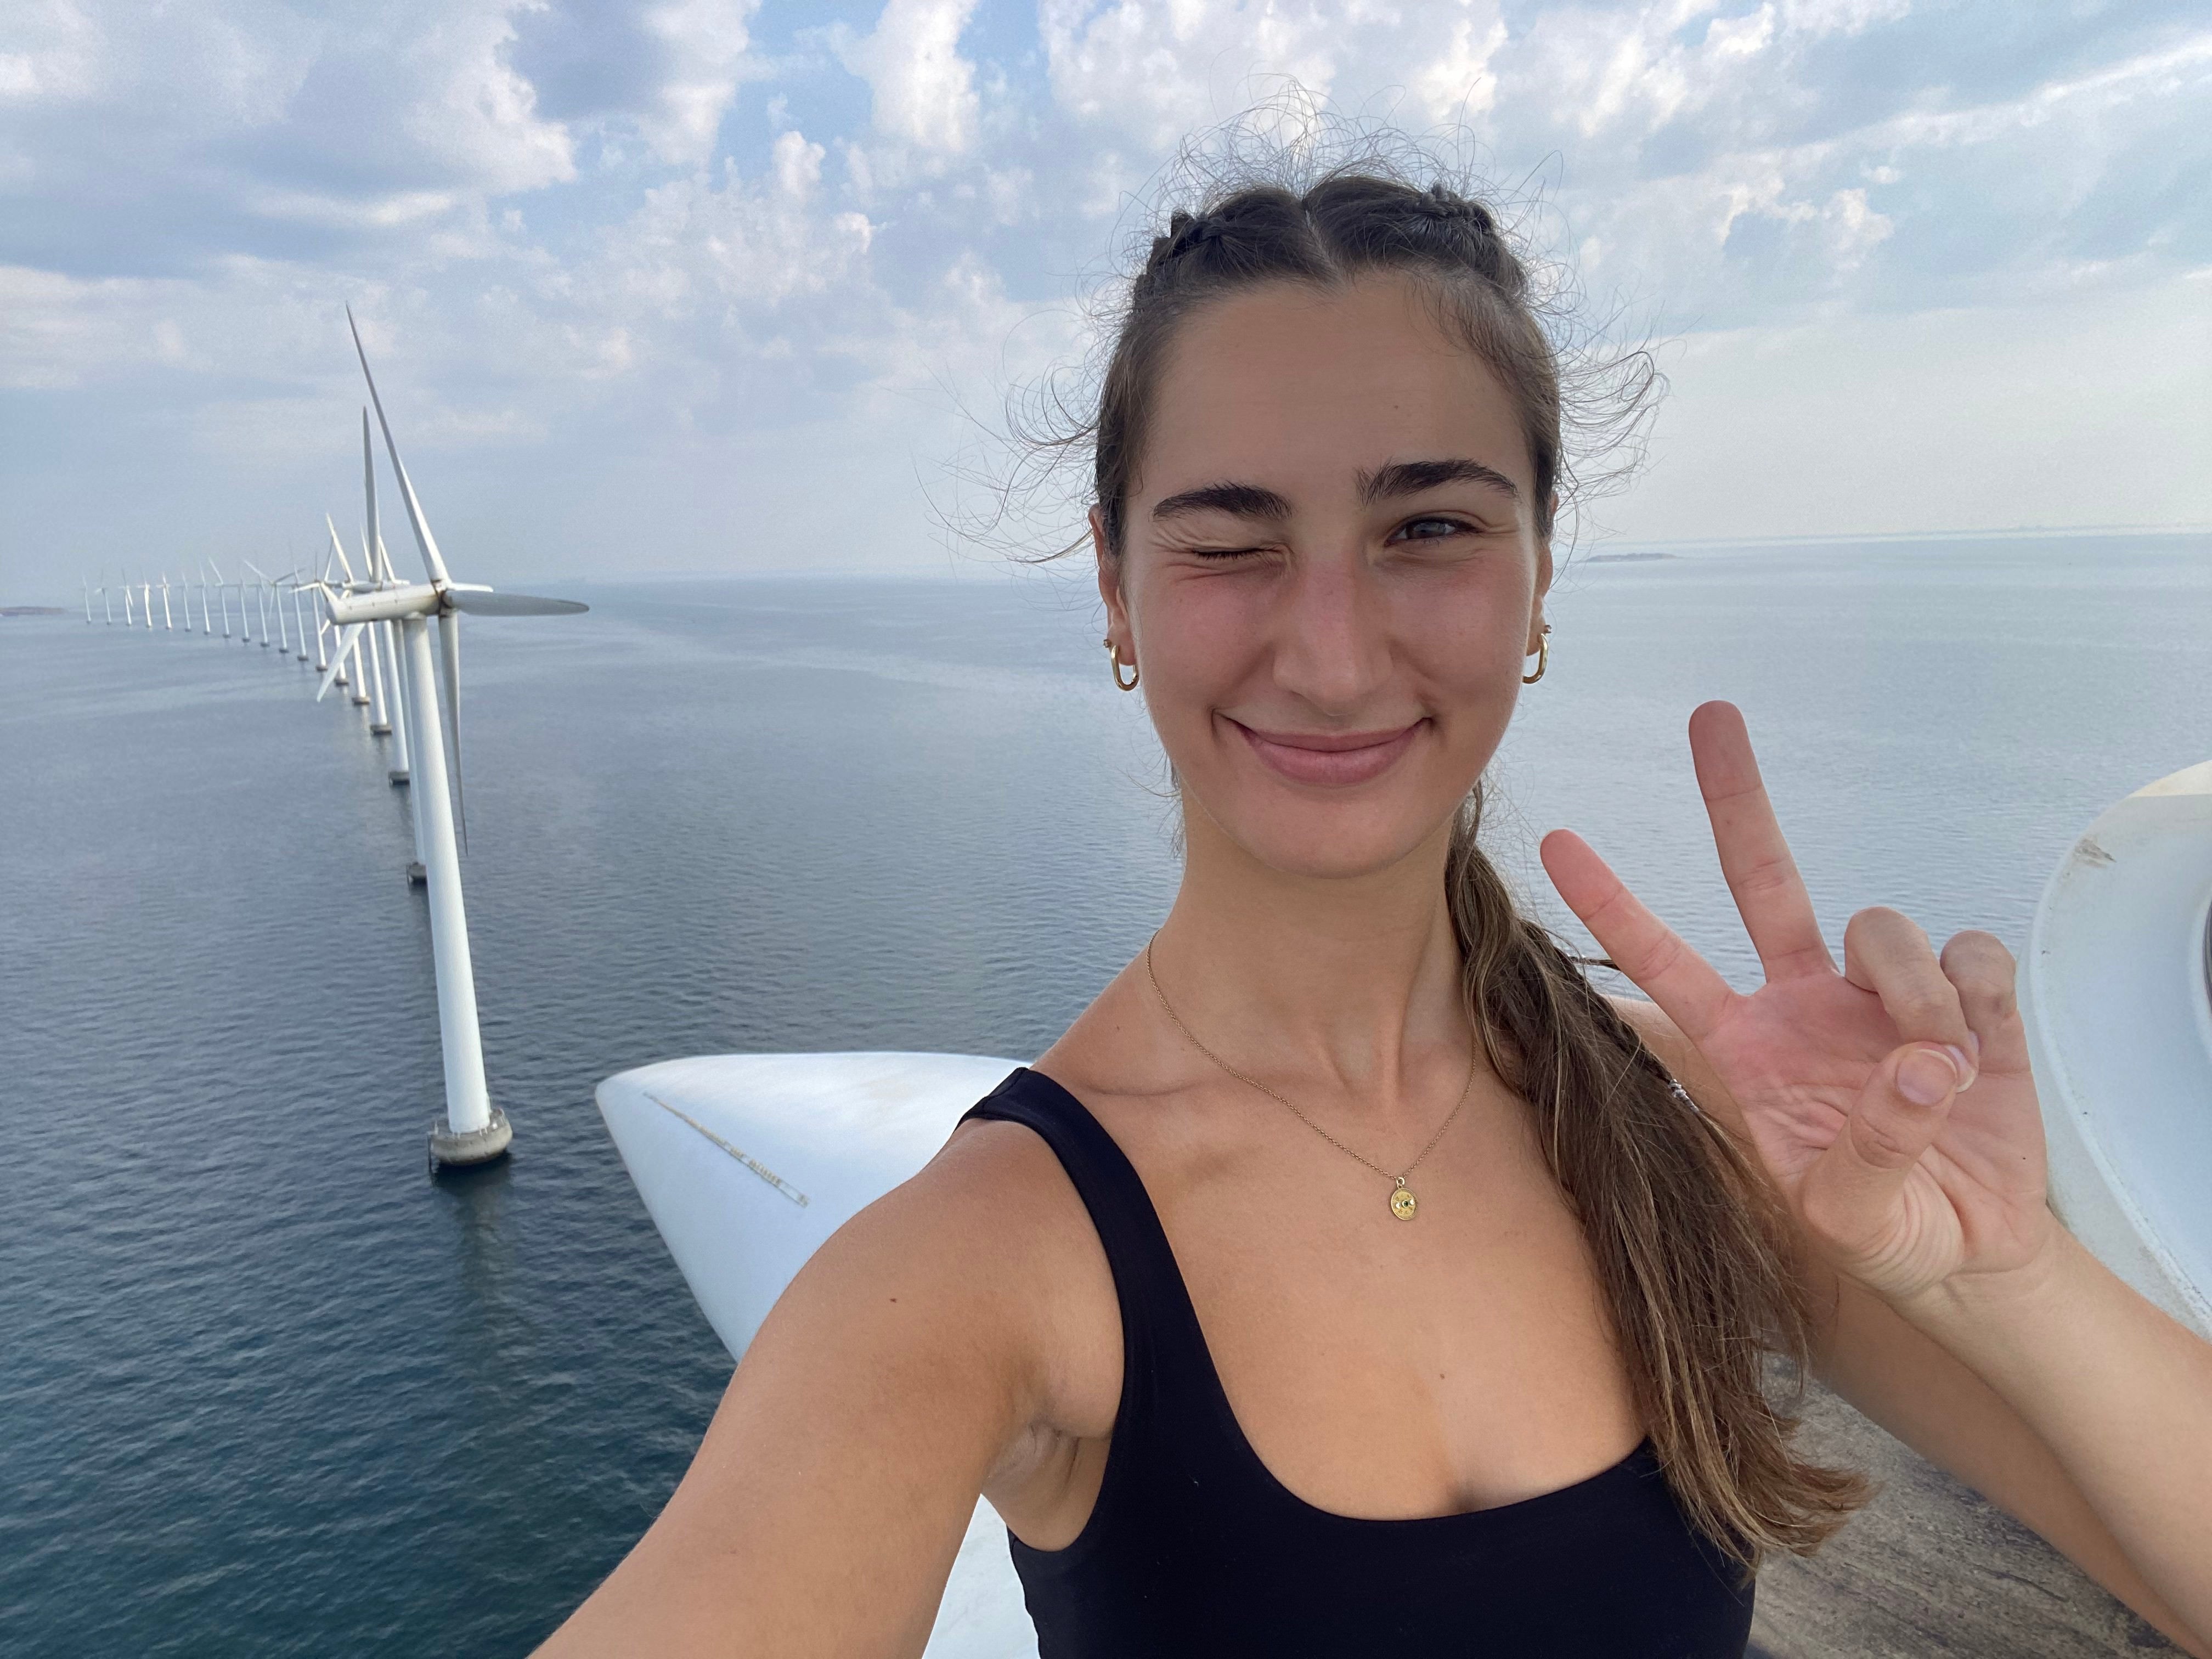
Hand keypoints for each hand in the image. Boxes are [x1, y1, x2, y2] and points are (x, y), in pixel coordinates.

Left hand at [1539, 701, 2057, 1305]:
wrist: (1972, 1247)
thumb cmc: (1886, 1229)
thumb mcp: (1852, 1219)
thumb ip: (1870, 1151)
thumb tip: (1918, 1064)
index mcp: (1747, 1047)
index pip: (1664, 963)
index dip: (1611, 907)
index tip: (1556, 842)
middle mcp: (1804, 1000)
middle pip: (1763, 875)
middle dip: (1736, 796)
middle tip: (1711, 714)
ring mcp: (1880, 992)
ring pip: (1881, 923)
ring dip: (1913, 995)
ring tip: (1935, 1071)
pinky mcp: (1963, 993)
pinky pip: (1967, 950)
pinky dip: (1977, 996)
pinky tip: (1980, 1047)